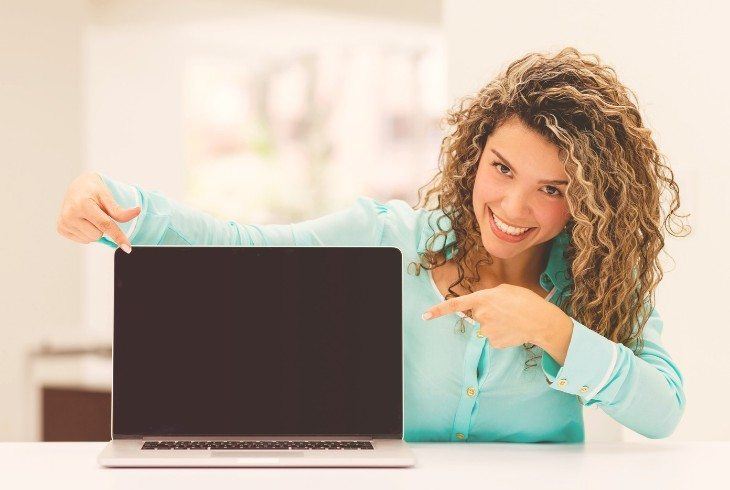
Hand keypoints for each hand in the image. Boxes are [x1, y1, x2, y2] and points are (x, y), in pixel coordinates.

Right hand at [56, 171, 139, 250]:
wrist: (78, 187)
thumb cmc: (94, 191)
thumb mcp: (107, 196)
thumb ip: (119, 210)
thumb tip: (137, 211)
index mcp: (82, 204)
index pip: (105, 225)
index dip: (118, 236)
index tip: (128, 248)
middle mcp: (70, 214)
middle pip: (99, 234)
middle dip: (103, 227)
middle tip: (98, 213)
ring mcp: (63, 222)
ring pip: (91, 239)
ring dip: (95, 230)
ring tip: (90, 216)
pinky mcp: (61, 228)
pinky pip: (83, 240)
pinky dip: (87, 233)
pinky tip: (83, 220)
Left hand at [422, 283, 570, 348]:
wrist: (541, 321)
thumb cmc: (525, 301)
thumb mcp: (505, 290)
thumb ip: (489, 296)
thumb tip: (482, 305)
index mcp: (483, 298)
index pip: (456, 304)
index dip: (438, 310)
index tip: (425, 316)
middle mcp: (481, 315)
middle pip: (476, 315)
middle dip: (487, 313)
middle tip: (505, 311)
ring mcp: (487, 331)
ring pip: (485, 327)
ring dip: (495, 324)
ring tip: (511, 320)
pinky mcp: (494, 343)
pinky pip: (492, 337)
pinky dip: (501, 334)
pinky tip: (512, 330)